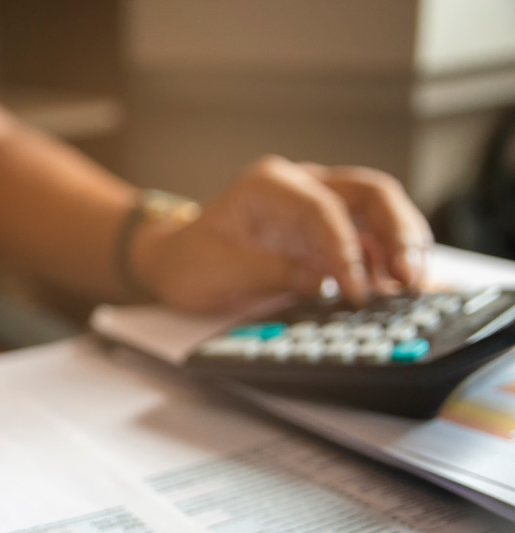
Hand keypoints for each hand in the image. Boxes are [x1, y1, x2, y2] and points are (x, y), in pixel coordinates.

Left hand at [135, 155, 433, 312]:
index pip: (323, 209)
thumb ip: (272, 273)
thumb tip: (325, 284)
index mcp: (269, 185)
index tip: (357, 290)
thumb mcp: (219, 272)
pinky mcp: (330, 231)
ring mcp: (320, 204)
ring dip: (402, 247)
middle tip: (410, 278)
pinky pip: (371, 238)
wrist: (175, 263)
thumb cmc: (189, 262)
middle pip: (370, 193)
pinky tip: (398, 289)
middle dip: (397, 233)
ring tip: (413, 287)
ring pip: (380, 212)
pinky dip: (388, 261)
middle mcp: (302, 184)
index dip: (346, 250)